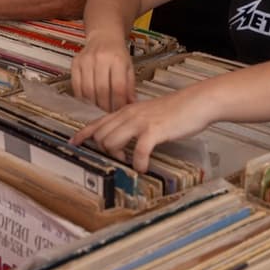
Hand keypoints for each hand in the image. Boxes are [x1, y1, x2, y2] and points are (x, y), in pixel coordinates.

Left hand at [69, 88, 215, 171]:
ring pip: (111, 142)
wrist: (197, 102)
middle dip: (105, 150)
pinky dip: (139, 163)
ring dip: (118, 156)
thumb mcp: (148, 114)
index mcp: (126, 110)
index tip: (73, 143)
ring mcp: (140, 122)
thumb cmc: (175, 110)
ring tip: (133, 160)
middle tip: (122, 157)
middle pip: (100, 135)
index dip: (83, 134)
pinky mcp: (154, 131)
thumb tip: (124, 137)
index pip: (98, 122)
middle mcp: (129, 115)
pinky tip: (144, 167)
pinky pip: (139, 152)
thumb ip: (133, 123)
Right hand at [71, 33, 136, 111]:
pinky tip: (88, 101)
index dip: (118, 103)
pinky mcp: (76, 63)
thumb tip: (131, 104)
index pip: (118, 87)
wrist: (103, 37)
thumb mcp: (129, 67)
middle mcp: (101, 59)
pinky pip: (76, 85)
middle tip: (108, 113)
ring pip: (88, 89)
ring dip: (93, 103)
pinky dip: (82, 97)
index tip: (119, 111)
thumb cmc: (117, 53)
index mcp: (117, 60)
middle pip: (101, 89)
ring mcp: (86, 60)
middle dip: (105, 106)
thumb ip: (130, 86)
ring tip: (99, 109)